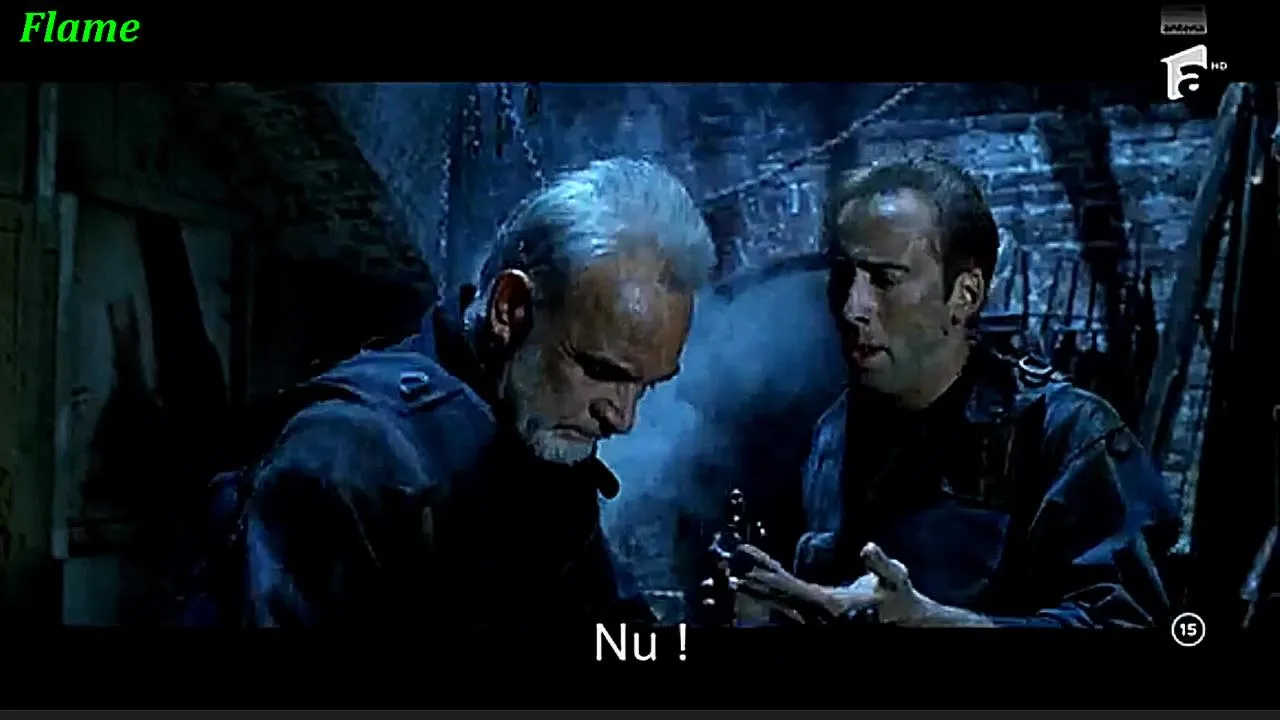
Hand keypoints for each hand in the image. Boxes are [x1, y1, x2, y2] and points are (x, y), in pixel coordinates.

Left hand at [733, 541, 936, 625]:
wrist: (908, 619)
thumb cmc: (902, 596)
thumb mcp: (896, 576)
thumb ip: (881, 563)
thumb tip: (868, 546)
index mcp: (832, 604)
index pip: (795, 591)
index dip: (772, 579)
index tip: (750, 570)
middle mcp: (820, 612)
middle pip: (781, 597)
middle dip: (757, 584)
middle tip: (730, 571)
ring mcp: (818, 613)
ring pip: (783, 600)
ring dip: (760, 588)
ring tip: (736, 577)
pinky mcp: (820, 609)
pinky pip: (791, 599)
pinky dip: (774, 588)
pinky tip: (759, 580)